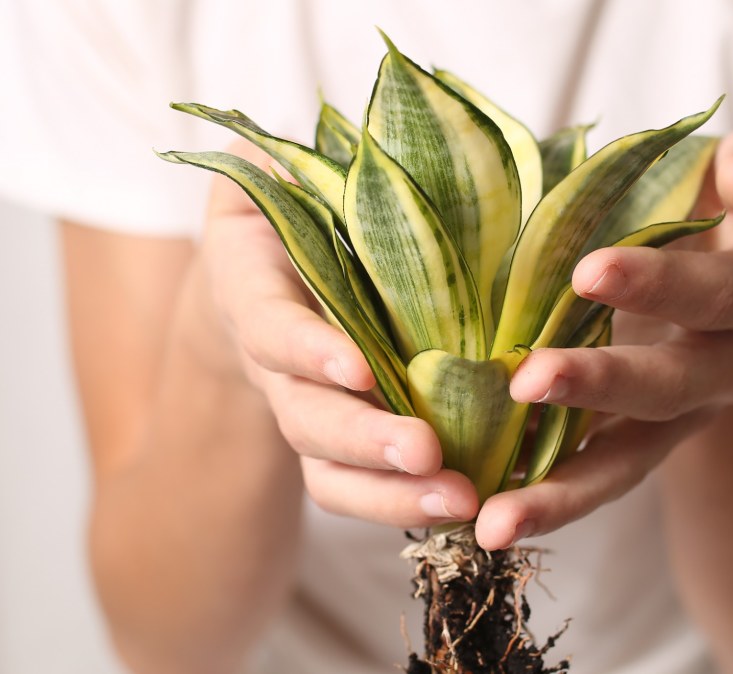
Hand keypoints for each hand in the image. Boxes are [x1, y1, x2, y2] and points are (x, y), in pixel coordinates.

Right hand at [198, 142, 481, 526]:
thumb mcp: (279, 172)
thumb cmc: (297, 205)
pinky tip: (477, 504)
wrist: (276, 271)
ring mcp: (308, 409)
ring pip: (331, 469)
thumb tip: (291, 139)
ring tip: (463, 500)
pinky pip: (368, 486)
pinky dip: (412, 503)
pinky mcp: (347, 442)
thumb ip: (274, 159)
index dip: (308, 349)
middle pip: (304, 415)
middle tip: (426, 452)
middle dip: (363, 439)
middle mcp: (275, 363)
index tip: (356, 365)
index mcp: (256, 288)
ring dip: (393, 493)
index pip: (272, 327)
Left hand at [475, 130, 732, 548]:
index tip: (587, 269)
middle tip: (526, 382)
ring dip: (563, 492)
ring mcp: (681, 418)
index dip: (662, 284)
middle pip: (672, 387)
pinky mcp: (637, 446)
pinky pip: (592, 480)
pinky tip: (485, 520)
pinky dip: (542, 500)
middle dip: (601, 386)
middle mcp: (732, 368)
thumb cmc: (718, 206)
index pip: (719, 293)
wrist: (719, 269)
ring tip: (496, 522)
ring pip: (628, 464)